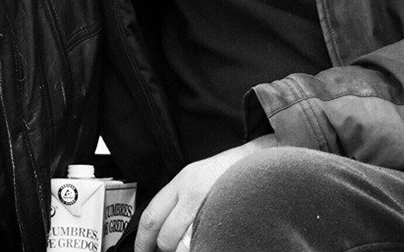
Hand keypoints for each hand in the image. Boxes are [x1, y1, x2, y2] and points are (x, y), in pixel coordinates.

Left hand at [135, 135, 278, 251]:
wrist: (262, 160)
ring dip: (184, 251)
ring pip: (185, 244)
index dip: (142, 240)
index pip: (152, 216)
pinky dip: (204, 247)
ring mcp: (210, 205)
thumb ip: (180, 201)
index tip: (141, 250)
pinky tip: (208, 244)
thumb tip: (164, 228)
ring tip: (193, 246)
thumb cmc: (231, 171)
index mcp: (183, 182)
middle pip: (166, 235)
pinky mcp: (227, 215)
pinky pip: (207, 241)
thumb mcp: (198, 178)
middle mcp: (192, 192)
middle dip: (164, 250)